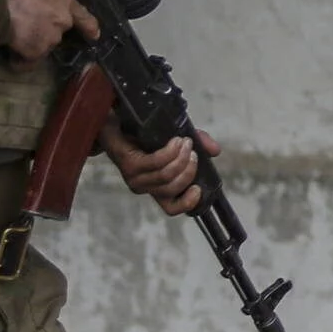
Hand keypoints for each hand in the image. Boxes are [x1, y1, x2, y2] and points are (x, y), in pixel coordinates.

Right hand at [0, 0, 98, 63]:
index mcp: (64, 0)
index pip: (83, 17)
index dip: (89, 27)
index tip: (94, 36)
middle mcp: (63, 21)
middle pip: (57, 32)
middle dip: (44, 32)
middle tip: (24, 27)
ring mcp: (51, 38)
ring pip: (43, 46)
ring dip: (31, 45)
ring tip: (11, 36)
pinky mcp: (36, 52)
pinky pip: (28, 62)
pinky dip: (19, 61)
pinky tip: (10, 54)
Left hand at [103, 122, 219, 215]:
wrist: (117, 123)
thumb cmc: (146, 135)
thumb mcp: (177, 142)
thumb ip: (198, 145)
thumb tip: (215, 151)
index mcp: (157, 188)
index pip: (171, 208)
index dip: (187, 203)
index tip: (198, 188)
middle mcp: (146, 187)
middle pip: (173, 188)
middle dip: (189, 169)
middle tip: (193, 151)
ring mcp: (135, 178)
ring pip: (166, 175)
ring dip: (180, 158)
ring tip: (185, 142)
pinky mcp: (129, 165)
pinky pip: (156, 162)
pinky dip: (170, 151)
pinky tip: (175, 141)